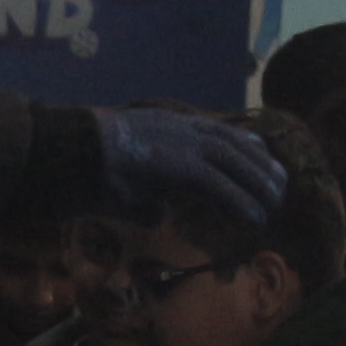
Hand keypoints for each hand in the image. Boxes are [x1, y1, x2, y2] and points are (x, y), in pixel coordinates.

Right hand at [90, 108, 284, 231]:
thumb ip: (145, 198)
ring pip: (231, 162)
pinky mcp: (176, 164)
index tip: (263, 156)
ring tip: (274, 205)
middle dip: (259, 165)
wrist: (65, 155)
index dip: (243, 145)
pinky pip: (217, 184)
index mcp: (166, 127)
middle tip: (280, 186)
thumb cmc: (84, 170)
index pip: (214, 131)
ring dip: (256, 184)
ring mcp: (177, 143)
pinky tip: (255, 219)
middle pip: (232, 144)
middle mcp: (177, 129)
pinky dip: (239, 202)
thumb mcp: (123, 184)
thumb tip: (156, 213)